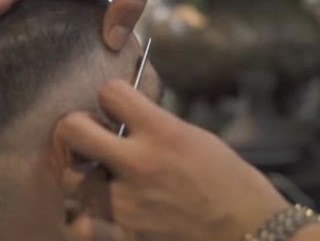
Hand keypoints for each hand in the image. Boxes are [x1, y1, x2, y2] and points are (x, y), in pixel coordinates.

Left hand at [55, 80, 288, 240]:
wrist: (247, 231)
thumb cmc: (228, 181)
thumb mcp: (193, 137)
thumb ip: (153, 125)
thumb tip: (122, 118)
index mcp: (162, 132)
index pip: (109, 93)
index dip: (110, 95)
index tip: (116, 106)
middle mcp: (138, 164)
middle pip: (73, 131)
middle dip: (75, 128)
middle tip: (88, 135)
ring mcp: (127, 202)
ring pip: (72, 179)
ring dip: (83, 175)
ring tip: (102, 177)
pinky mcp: (125, 233)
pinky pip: (82, 222)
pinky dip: (86, 216)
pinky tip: (102, 209)